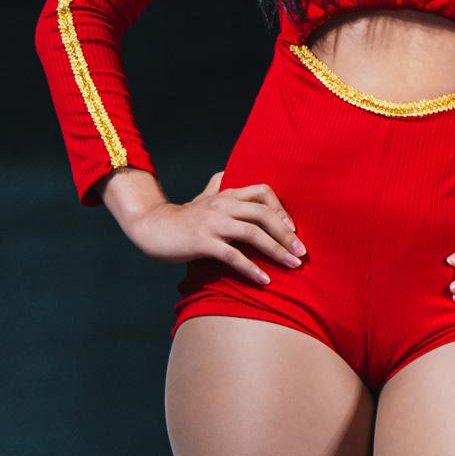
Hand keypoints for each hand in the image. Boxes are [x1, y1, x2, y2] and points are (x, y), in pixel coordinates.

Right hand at [126, 170, 306, 286]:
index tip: (293, 229)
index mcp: (227, 194)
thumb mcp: (203, 198)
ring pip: (253, 234)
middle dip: (286, 234)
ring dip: (276, 251)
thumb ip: (217, 187)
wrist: (153, 228)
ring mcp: (213, 223)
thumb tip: (226, 175)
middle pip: (263, 214)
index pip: (263, 192)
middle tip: (302, 252)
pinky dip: (251, 268)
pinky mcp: (203, 242)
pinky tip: (264, 280)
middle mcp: (223, 205)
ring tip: (292, 266)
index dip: (281, 209)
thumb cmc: (182, 218)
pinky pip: (233, 256)